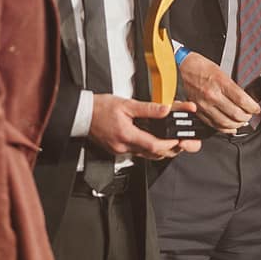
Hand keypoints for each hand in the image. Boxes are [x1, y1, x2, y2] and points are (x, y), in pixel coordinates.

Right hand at [88, 95, 202, 159]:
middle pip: (152, 154)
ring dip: (159, 150)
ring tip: (170, 141)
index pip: (153, 145)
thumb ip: (148, 108)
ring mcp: (120, 150)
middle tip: (179, 141)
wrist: (82, 114)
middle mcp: (123, 146)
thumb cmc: (100, 108)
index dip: (169, 143)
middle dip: (169, 149)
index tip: (178, 138)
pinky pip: (136, 152)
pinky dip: (147, 148)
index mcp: (126, 135)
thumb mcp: (126, 104)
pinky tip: (152, 140)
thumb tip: (165, 110)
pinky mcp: (117, 150)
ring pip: (145, 155)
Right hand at [177, 52, 257, 133]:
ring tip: (241, 122)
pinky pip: (213, 124)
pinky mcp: (198, 111)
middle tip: (250, 116)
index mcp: (220, 83)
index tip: (257, 109)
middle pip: (235, 114)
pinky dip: (224, 128)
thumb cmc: (200, 67)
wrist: (182, 67)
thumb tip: (244, 100)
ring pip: (225, 123)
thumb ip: (232, 87)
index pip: (242, 100)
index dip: (253, 107)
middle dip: (247, 117)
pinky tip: (229, 128)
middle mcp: (212, 95)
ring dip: (236, 125)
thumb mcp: (221, 72)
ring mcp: (204, 105)